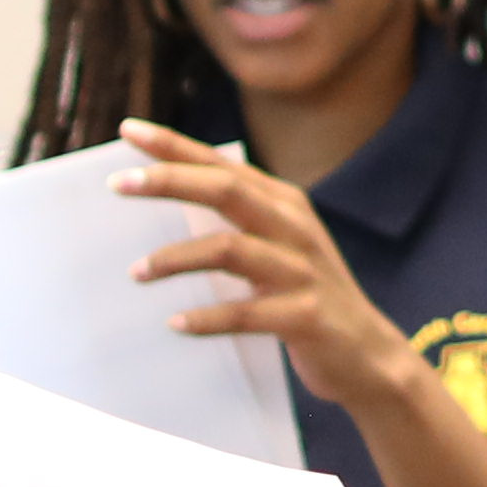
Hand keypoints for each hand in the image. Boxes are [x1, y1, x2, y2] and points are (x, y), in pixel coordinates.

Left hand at [109, 121, 425, 424]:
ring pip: (230, 249)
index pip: (222, 164)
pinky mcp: (305, 315)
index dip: (174, 145)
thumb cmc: (306, 298)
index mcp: (284, 203)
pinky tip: (176, 324)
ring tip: (136, 273)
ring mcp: (302, 270)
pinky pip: (245, 313)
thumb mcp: (279, 248)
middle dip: (169, 181)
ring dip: (175, 260)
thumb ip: (236, 223)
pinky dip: (206, 318)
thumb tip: (166, 207)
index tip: (127, 131)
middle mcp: (295, 227)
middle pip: (226, 190)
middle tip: (117, 184)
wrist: (370, 356)